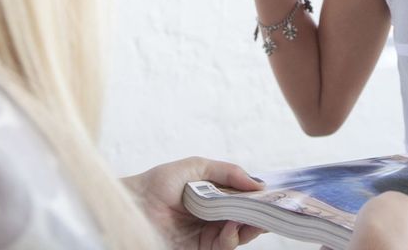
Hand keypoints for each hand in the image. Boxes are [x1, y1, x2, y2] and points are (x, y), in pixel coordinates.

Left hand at [122, 157, 265, 249]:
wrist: (132, 205)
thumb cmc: (158, 183)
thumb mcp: (197, 167)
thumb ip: (228, 172)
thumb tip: (259, 184)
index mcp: (214, 196)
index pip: (244, 200)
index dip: (260, 199)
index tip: (275, 196)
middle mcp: (213, 216)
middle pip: (246, 218)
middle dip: (261, 215)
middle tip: (273, 210)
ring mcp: (207, 234)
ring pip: (239, 234)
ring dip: (250, 227)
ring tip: (254, 218)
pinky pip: (224, 246)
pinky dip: (232, 238)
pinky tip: (232, 227)